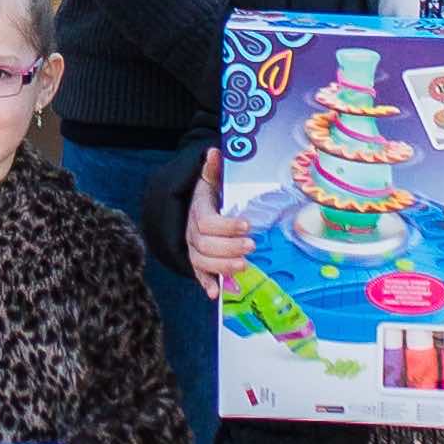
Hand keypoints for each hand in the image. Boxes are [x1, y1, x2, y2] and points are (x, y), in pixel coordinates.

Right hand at [185, 155, 255, 293]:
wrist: (191, 210)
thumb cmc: (208, 196)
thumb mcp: (210, 180)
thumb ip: (213, 169)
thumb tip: (213, 151)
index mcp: (197, 211)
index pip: (207, 222)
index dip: (226, 226)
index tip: (246, 225)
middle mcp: (192, 232)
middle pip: (204, 245)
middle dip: (228, 247)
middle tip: (251, 246)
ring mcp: (193, 249)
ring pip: (201, 261)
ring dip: (222, 266)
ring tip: (244, 266)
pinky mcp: (197, 262)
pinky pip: (198, 274)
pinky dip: (206, 284)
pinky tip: (217, 293)